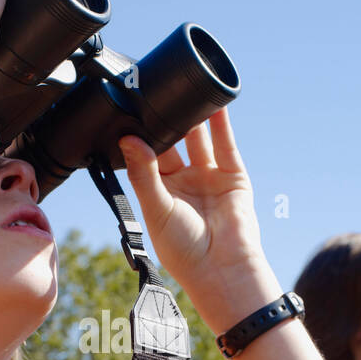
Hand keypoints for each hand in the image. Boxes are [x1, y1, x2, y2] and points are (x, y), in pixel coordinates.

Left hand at [118, 109, 280, 334]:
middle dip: (166, 121)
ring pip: (199, 139)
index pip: (148, 156)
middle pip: (174, 143)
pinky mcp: (233, 177)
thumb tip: (127, 139)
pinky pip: (225, 145)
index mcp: (160, 193)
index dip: (140, 135)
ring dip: (192, 117)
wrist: (222, 269)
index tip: (129, 110)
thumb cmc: (184, 250)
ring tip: (183, 90)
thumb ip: (143, 173)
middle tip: (153, 93)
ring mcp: (210, 178)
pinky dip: (220, 124)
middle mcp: (184, 183)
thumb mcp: (156, 209)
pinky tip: (213, 103)